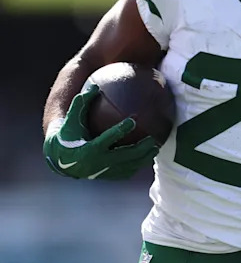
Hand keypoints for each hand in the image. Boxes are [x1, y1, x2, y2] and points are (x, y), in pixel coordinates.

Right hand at [43, 84, 159, 179]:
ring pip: (128, 167)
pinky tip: (148, 156)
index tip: (133, 120)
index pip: (106, 139)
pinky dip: (138, 165)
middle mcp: (96, 164)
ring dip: (143, 159)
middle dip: (139, 149)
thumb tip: (94, 85)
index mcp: (88, 150)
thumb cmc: (68, 135)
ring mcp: (103, 173)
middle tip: (153, 138)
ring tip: (156, 148)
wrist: (61, 159)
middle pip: (123, 156)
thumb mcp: (71, 119)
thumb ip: (81, 103)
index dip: (120, 130)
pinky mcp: (107, 177)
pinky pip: (126, 172)